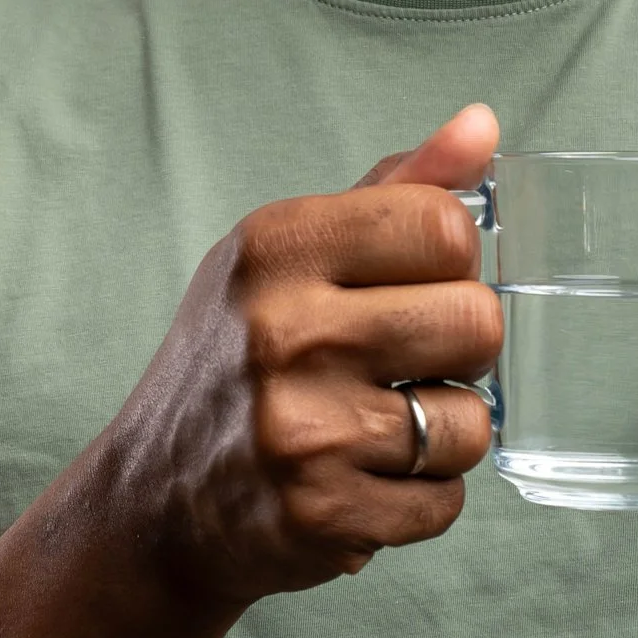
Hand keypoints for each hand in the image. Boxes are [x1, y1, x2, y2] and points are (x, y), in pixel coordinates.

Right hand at [93, 105, 502, 608]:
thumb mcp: (287, 255)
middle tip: (405, 361)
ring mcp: (304, 428)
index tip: (416, 283)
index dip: (452, 260)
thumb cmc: (237, 359)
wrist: (155, 500)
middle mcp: (285, 330)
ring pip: (472, 423)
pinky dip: (420, 498)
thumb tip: (483, 123)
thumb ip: (393, 189)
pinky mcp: (322, 514)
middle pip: (477, 321)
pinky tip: (364, 479)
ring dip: (443, 432)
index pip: (445, 225)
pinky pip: (447, 503)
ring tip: (380, 425)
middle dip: (460, 348)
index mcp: (277, 245)